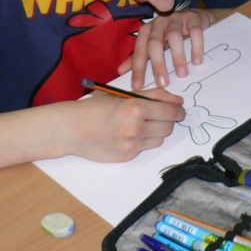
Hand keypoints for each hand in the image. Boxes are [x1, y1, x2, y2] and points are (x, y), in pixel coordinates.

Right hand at [68, 88, 185, 161]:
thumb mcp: (124, 94)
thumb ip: (154, 95)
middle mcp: (136, 128)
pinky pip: (146, 148)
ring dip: (156, 131)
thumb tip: (178, 101)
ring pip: (160, 139)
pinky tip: (128, 134)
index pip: (171, 112)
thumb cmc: (97, 107)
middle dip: (168, 120)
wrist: (72, 128)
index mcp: (136, 108)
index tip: (178, 110)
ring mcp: (132, 144)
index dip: (178, 110)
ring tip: (140, 124)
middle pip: (169, 127)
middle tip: (158, 115)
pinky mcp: (127, 156)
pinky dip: (143, 141)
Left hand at [120, 8, 214, 89]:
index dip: (138, 69)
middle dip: (158, 64)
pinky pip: (194, 32)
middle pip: (155, 43)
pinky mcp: (193, 17)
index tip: (138, 86)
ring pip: (174, 36)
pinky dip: (196, 47)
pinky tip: (197, 61)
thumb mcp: (157, 45)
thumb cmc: (174, 34)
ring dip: (178, 57)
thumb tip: (121, 71)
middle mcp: (159, 23)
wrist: (196, 17)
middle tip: (163, 83)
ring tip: (182, 74)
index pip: (140, 51)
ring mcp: (176, 18)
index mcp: (147, 30)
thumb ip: (141, 57)